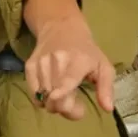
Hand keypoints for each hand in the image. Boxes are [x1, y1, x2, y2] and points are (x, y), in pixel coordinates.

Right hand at [23, 0, 114, 120]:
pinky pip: (33, 93)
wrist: (61, 27)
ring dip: (54, 104)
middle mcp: (56, 60)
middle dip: (67, 108)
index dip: (61, 93)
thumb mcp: (103, 66)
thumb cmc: (86, 51)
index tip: (63, 103)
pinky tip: (51, 91)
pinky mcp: (29, 65)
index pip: (66, 80)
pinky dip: (42, 99)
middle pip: (55, 97)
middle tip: (75, 104)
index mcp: (78, 60)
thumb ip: (106, 87)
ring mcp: (40, 62)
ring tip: (64, 94)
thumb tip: (108, 108)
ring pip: (44, 97)